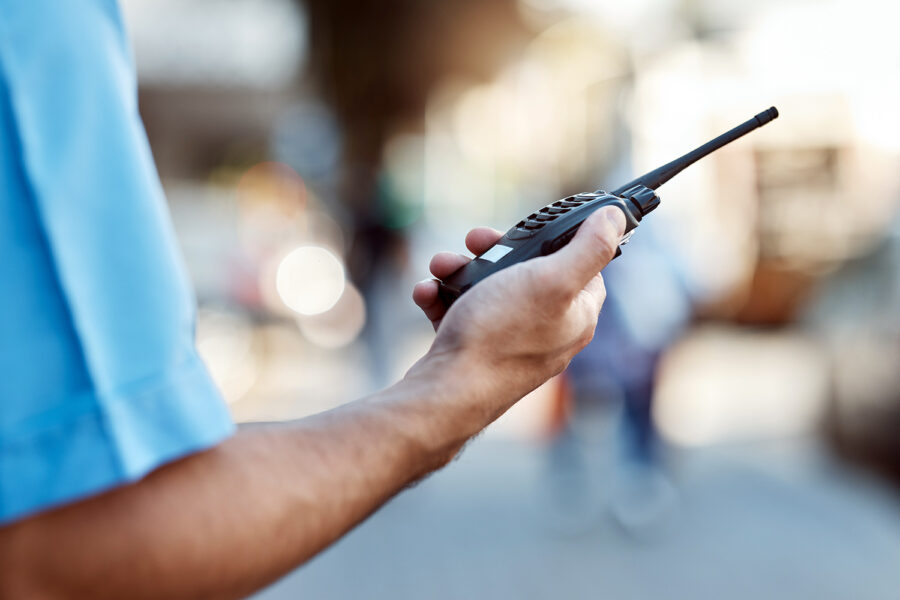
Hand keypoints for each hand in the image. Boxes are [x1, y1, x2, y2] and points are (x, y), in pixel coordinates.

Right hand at [413, 206, 625, 403]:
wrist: (447, 392)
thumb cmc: (500, 336)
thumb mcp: (552, 279)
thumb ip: (589, 247)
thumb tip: (616, 219)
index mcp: (576, 316)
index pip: (586, 268)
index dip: (562, 242)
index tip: (535, 228)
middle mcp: (548, 332)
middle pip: (529, 274)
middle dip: (495, 251)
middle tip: (475, 241)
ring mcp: (509, 344)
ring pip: (489, 291)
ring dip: (460, 271)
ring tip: (442, 267)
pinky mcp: (476, 352)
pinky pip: (461, 314)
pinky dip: (443, 299)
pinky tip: (427, 294)